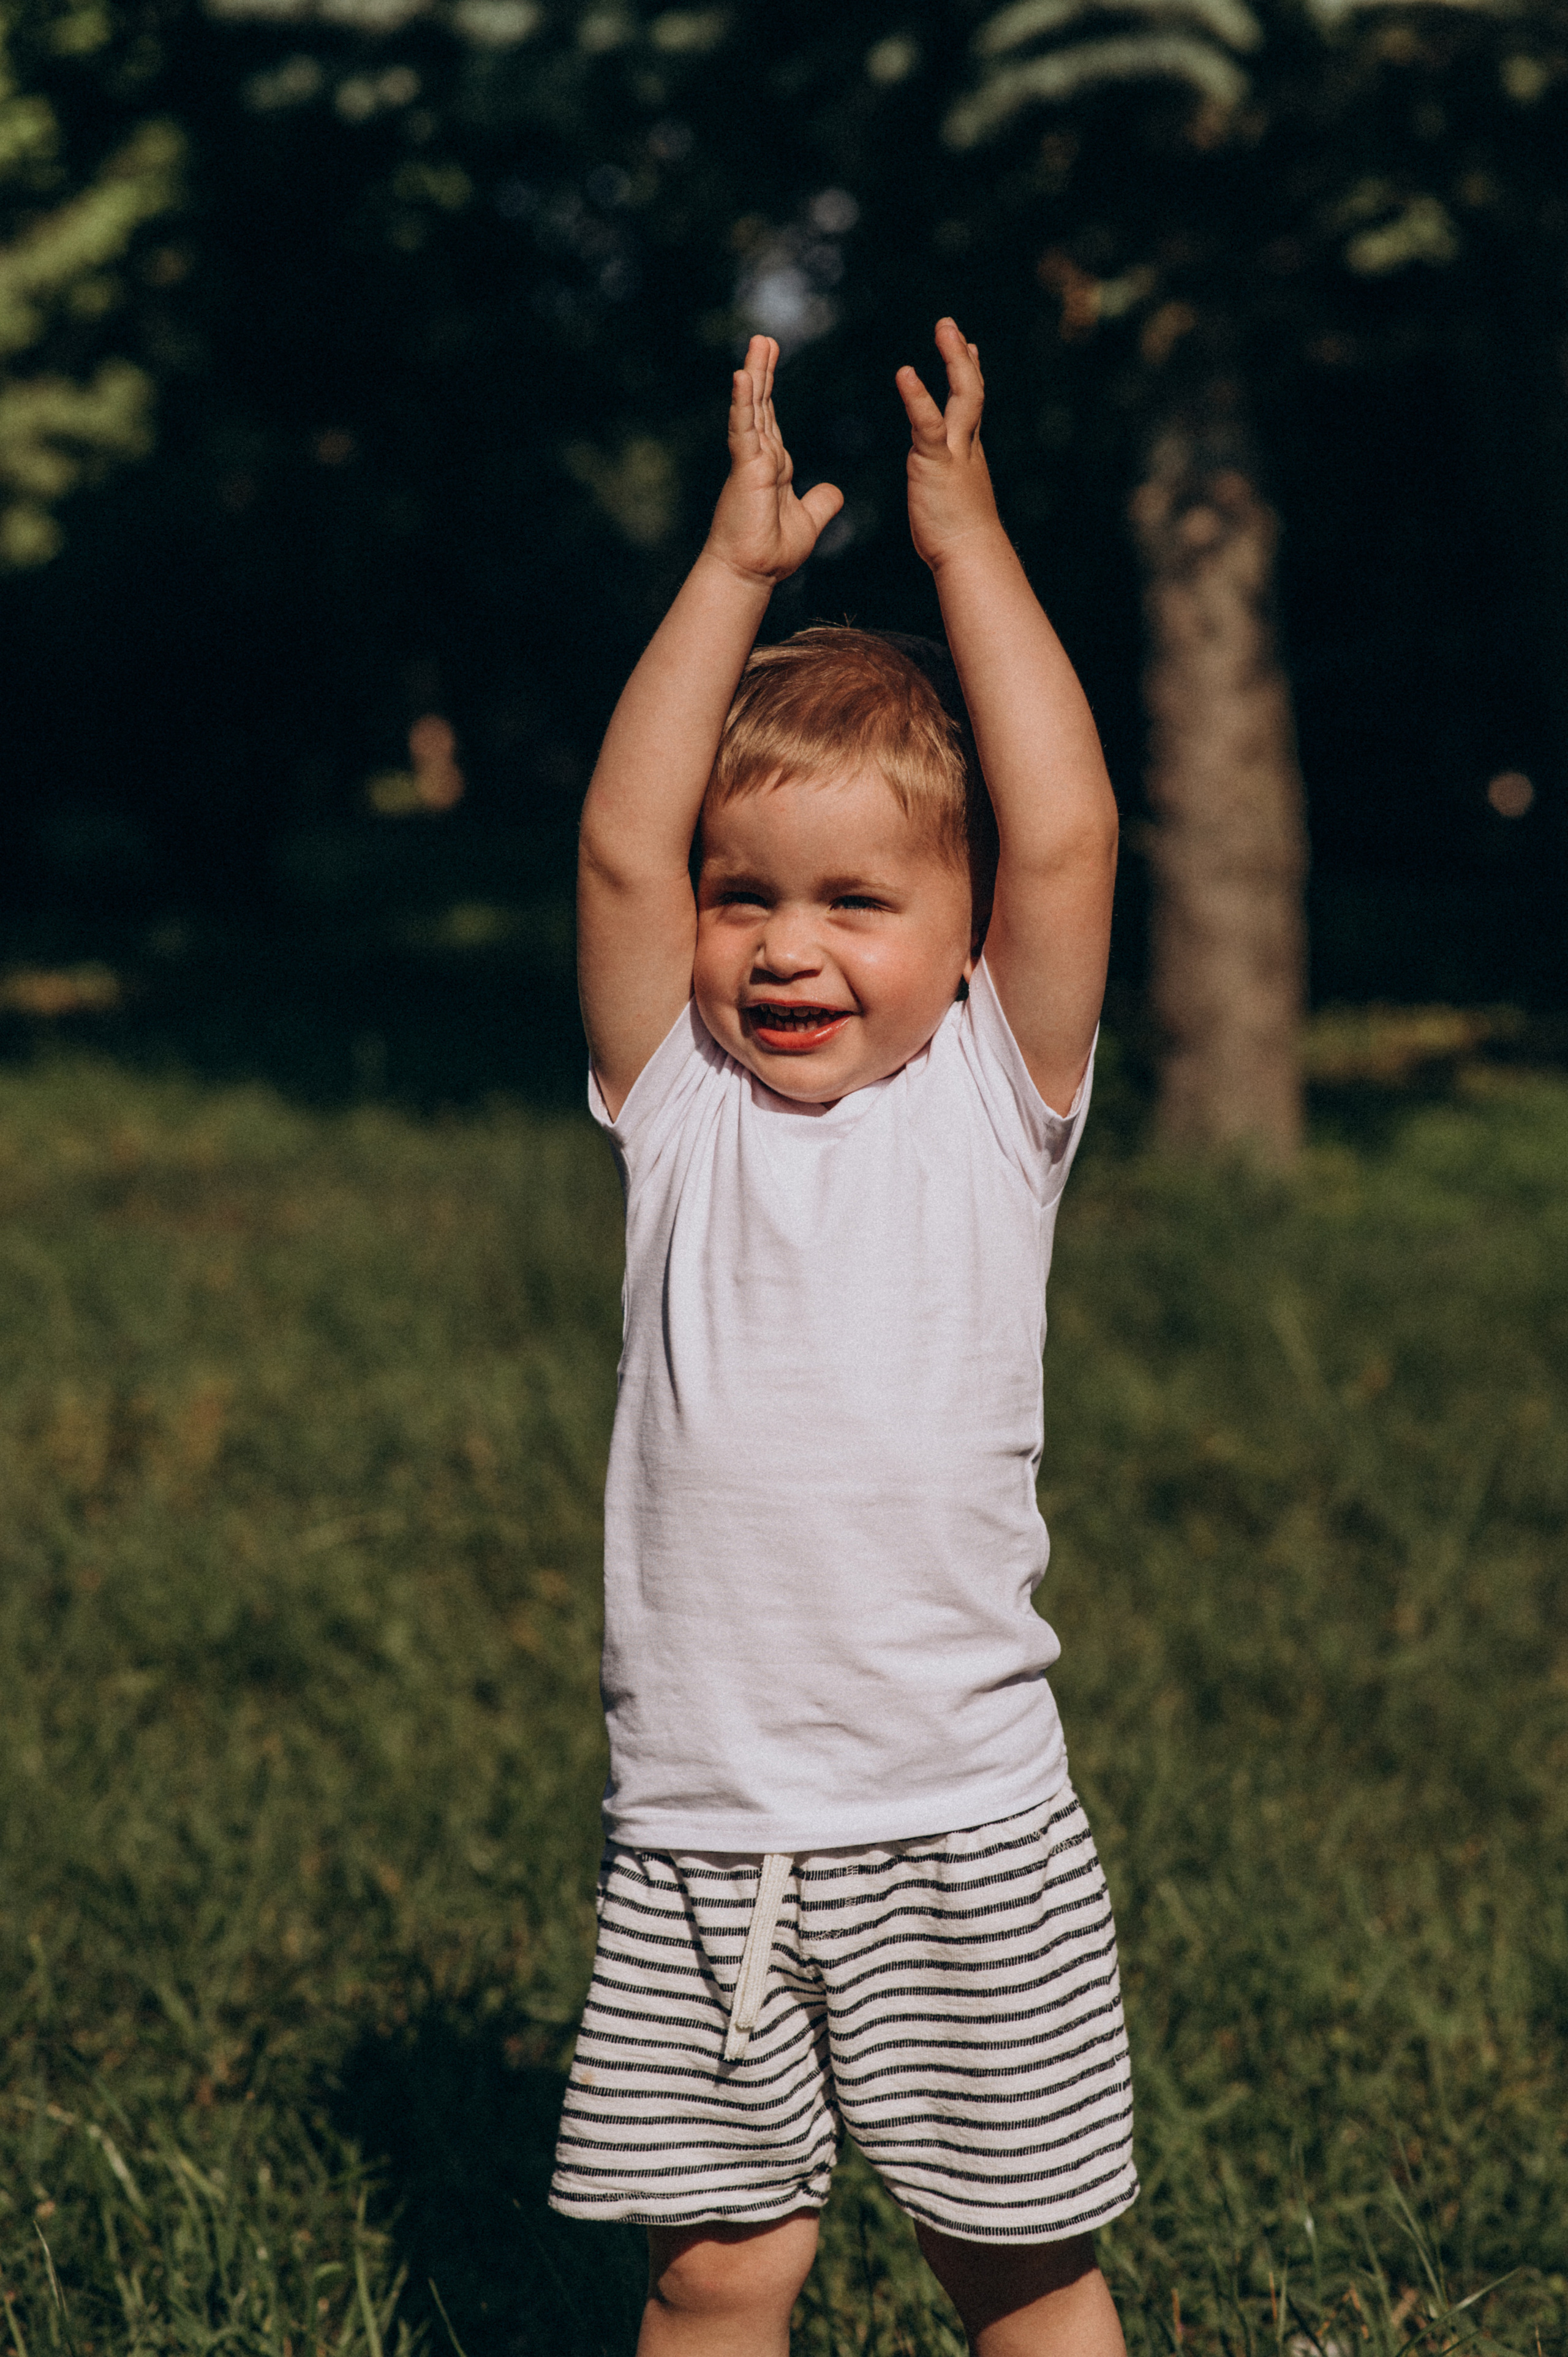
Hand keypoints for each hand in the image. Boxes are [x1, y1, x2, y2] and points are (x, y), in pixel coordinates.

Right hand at [704, 335, 843, 585]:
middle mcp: (759, 458)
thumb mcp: (808, 521)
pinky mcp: (744, 468)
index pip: (771, 419)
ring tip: (758, 343)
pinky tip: (742, 376)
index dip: (770, 389)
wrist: (751, 572)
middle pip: (760, 405)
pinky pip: (743, 429)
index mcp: (772, 467)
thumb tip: (836, 491)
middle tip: (764, 339)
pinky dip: (742, 402)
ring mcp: (750, 461)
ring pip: (751, 409)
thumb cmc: (771, 552)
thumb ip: (821, 503)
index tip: (771, 361)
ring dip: (753, 375)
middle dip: (762, 371)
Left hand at [897, 319, 1004, 572]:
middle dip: (962, 357)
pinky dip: (917, 397)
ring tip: (945, 329)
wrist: (969, 556)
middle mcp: (966, 446)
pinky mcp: (935, 463)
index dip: (968, 375)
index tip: (969, 349)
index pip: (970, 407)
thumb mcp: (953, 501)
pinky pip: (926, 423)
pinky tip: (906, 373)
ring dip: (955, 360)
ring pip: (962, 396)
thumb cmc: (959, 540)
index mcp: (967, 454)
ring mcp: (954, 452)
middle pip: (971, 391)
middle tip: (950, 326)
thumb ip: (947, 485)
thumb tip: (943, 491)